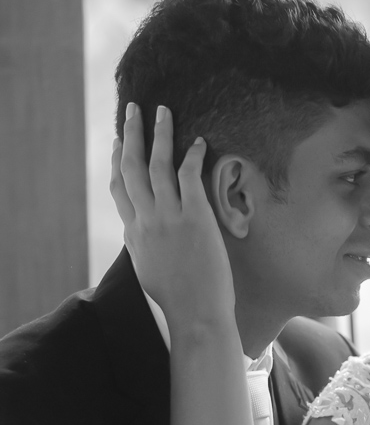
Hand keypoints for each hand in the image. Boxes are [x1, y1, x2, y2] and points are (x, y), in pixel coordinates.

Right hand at [109, 103, 234, 328]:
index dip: (117, 161)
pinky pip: (189, 176)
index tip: (117, 142)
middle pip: (131, 167)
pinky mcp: (195, 218)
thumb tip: (140, 236)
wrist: (196, 315)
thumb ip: (143, 247)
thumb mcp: (148, 271)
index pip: (119, 188)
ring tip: (163, 111)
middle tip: (133, 109)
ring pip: (157, 164)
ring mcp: (169, 217)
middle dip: (130, 134)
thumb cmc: (179, 300)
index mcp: (134, 233)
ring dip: (159, 133)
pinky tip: (198, 142)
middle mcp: (146, 221)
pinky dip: (192, 155)